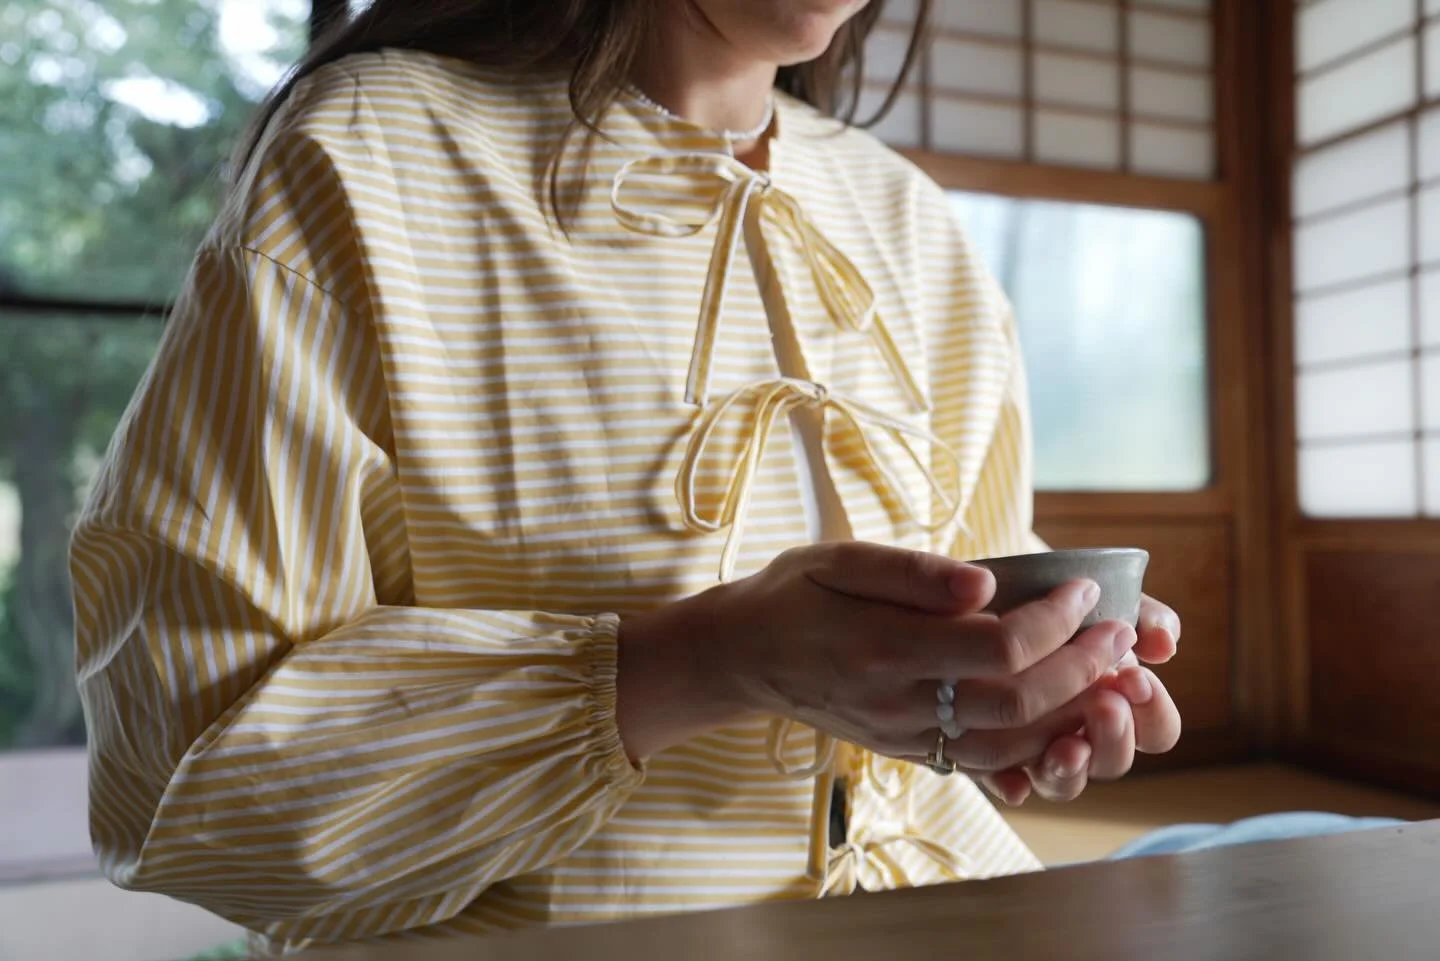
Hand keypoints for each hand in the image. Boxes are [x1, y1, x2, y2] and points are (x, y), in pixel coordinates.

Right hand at [616, 542, 1135, 767]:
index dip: (1054, 623)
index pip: (995, 646)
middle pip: (1014, 702)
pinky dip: (1036, 744)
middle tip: (1119, 634)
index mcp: (883, 648)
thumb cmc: (794, 594)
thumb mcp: (840, 559)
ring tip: (1108, 676)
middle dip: (1080, 668)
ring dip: (1069, 714)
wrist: (741, 656)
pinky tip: (1065, 713)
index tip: (1084, 591)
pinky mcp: (909, 751)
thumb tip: (987, 584)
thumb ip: (911, 572)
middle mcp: (897, 703)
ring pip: (1008, 745)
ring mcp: (903, 736)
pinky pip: (984, 762)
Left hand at [982, 594, 1182, 804]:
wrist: (978, 585)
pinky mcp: (981, 748)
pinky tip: (1016, 782)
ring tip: (1068, 748)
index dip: (1153, 713)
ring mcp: (1033, 744)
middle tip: (1106, 704)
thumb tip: (1165, 644)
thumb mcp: (1094, 594)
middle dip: (1115, 738)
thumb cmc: (1043, 590)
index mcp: (1116, 696)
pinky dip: (1013, 786)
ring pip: (1062, 784)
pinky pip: (999, 782)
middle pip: (1111, 763)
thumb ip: (1140, 614)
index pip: (1156, 731)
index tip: (1136, 679)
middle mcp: (1079, 728)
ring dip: (1071, 769)